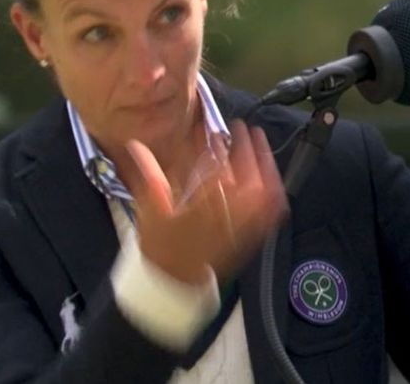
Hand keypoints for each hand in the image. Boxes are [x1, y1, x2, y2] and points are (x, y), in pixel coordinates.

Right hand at [124, 121, 287, 284]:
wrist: (174, 282)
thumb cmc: (160, 246)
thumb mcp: (150, 210)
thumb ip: (147, 175)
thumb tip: (134, 145)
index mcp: (197, 209)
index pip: (211, 170)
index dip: (214, 145)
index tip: (213, 127)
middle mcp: (223, 217)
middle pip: (243, 177)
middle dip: (244, 148)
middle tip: (242, 127)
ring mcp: (239, 228)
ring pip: (260, 193)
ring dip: (263, 164)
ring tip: (260, 141)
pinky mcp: (249, 237)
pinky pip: (270, 215)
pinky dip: (274, 194)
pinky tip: (274, 178)